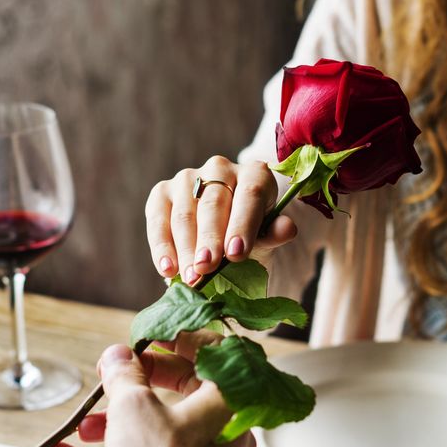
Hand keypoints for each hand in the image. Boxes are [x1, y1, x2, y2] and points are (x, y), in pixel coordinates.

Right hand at [46, 344, 255, 446]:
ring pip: (158, 431)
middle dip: (136, 384)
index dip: (176, 338)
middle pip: (181, 393)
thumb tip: (119, 357)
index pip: (213, 353)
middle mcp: (225, 435)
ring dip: (115, 423)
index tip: (146, 336)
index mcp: (229, 405)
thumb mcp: (133, 410)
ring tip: (82, 424)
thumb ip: (124, 376)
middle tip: (110, 376)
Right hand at [145, 155, 296, 283]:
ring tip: (191, 277)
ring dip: (186, 249)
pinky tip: (167, 270)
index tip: (236, 254)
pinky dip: (162, 247)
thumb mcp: (266, 237)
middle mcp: (219, 168)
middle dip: (210, 239)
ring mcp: (187, 178)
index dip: (242, 224)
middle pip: (213, 204)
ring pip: (185, 214)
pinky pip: (158, 220)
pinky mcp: (162, 193)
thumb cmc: (249, 235)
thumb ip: (274, 234)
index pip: (250, 194)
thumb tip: (287, 229)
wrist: (223, 236)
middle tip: (207, 269)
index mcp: (254, 173)